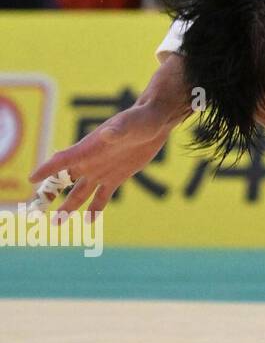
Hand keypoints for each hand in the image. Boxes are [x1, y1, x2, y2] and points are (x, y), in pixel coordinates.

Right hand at [28, 53, 189, 215]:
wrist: (154, 122)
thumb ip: (117, 131)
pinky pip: (102, 196)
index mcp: (88, 148)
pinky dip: (95, 208)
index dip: (46, 169)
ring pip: (79, 192)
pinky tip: (89, 221)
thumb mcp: (129, 124)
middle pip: (63, 180)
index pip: (61, 160)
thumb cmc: (139, 119)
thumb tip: (108, 134)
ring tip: (57, 223)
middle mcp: (89, 161)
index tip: (31, 179)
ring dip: (68, 207)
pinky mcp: (116, 177)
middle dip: (49, 195)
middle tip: (36, 211)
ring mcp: (101, 170)